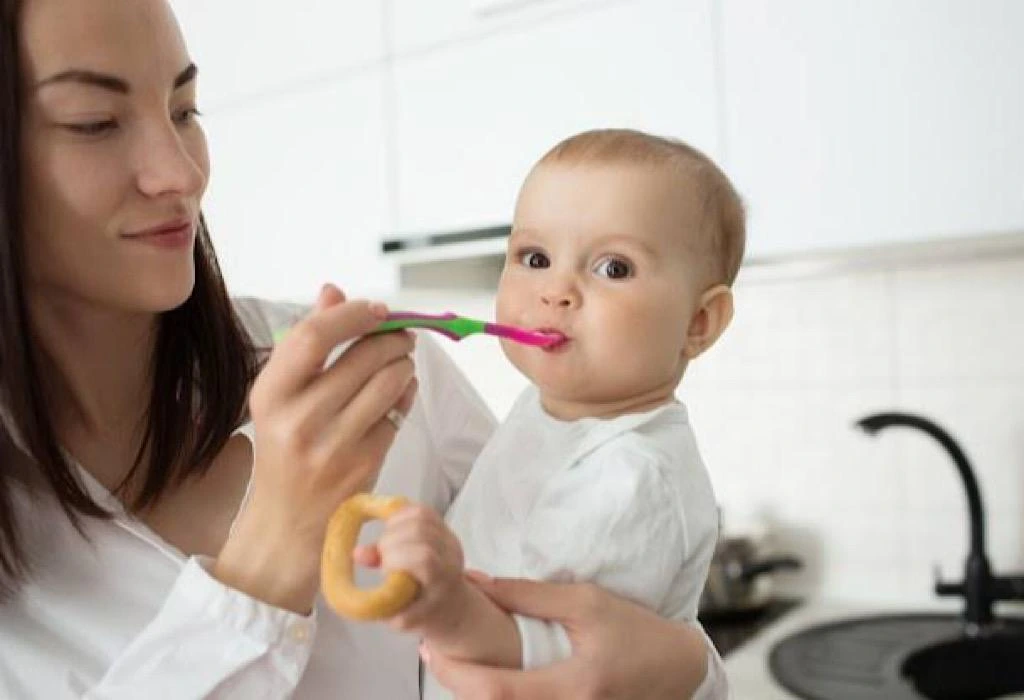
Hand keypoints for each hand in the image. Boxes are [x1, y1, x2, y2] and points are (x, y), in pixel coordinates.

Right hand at [215, 284, 417, 612]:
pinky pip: (398, 414)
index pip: (313, 335)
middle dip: (393, 339)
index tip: (377, 309)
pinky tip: (399, 394)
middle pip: (364, 356)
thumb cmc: (284, 449)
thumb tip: (334, 291)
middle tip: (400, 337)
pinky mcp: (364, 465)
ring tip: (399, 365)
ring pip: (390, 382)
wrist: (286, 525)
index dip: (352, 314)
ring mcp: (333, 445)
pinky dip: (406, 396)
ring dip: (404, 366)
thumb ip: (306, 344)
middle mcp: (298, 419)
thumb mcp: (280, 398)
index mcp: (269, 395)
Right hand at [354, 504, 467, 637]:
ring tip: (388, 542)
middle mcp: (450, 554)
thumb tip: (357, 553)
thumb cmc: (422, 611)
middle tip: (383, 555)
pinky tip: (392, 529)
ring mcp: (448, 538)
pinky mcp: (443, 526)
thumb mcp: (399, 613)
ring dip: (396, 524)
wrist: (450, 602)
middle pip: (420, 532)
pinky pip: (422, 510)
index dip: (398, 557)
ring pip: (422, 516)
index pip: (424, 557)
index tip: (386, 569)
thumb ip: (380, 589)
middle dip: (392, 540)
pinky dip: (402, 514)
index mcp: (442, 580)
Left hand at [424, 575, 710, 699]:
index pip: (496, 691)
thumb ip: (530, 595)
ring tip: (457, 663)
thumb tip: (479, 584)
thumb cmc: (634, 631)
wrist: (677, 669)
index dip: (456, 674)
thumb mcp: (585, 602)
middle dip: (456, 685)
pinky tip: (488, 678)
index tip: (432, 649)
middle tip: (436, 654)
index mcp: (573, 686)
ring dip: (475, 694)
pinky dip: (498, 699)